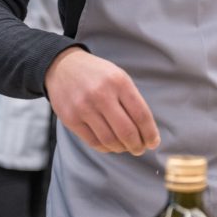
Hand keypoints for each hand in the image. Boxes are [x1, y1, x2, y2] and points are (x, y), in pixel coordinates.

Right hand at [44, 47, 160, 156]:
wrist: (63, 66)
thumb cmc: (97, 74)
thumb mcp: (118, 77)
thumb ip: (132, 100)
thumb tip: (146, 131)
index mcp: (118, 82)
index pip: (141, 115)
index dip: (150, 133)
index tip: (153, 142)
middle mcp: (101, 95)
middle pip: (127, 131)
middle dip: (137, 145)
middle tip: (140, 149)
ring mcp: (84, 108)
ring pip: (110, 140)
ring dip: (122, 148)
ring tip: (125, 147)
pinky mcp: (70, 119)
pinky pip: (93, 142)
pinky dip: (106, 148)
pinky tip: (110, 145)